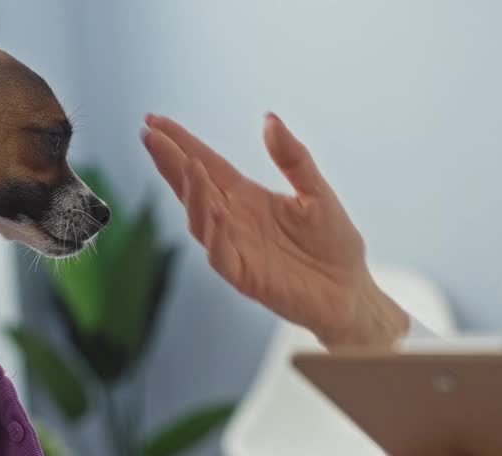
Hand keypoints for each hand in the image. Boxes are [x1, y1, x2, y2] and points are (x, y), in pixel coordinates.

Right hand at [141, 113, 407, 348]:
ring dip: (193, 193)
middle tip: (150, 135)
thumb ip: (293, 158)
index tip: (155, 120)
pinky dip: (216, 235)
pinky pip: (222, 256)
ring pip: (201, 221)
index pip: (207, 164)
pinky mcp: (246, 277)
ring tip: (190, 164)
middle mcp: (233, 221)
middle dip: (171, 162)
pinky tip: (216, 211)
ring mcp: (236, 249)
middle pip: (193, 188)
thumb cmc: (333, 242)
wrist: (350, 289)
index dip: (181, 144)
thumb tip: (269, 119)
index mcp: (246, 197)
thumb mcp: (317, 191)